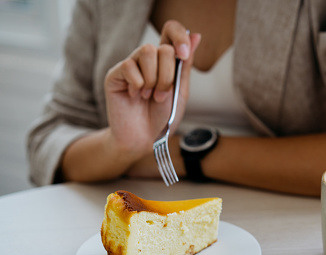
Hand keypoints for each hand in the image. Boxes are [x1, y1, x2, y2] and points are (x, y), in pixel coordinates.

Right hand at [104, 20, 200, 159]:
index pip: (171, 31)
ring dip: (154, 80)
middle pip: (163, 48)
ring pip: (147, 51)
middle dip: (168, 76)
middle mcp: (147, 59)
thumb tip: (196, 36)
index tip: (184, 55)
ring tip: (149, 97)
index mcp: (165, 61)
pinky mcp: (115, 75)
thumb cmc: (162, 117)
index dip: (179, 36)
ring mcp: (131, 65)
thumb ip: (185, 64)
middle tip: (161, 96)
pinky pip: (129, 66)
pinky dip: (137, 85)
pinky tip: (134, 96)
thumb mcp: (180, 90)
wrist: (145, 139)